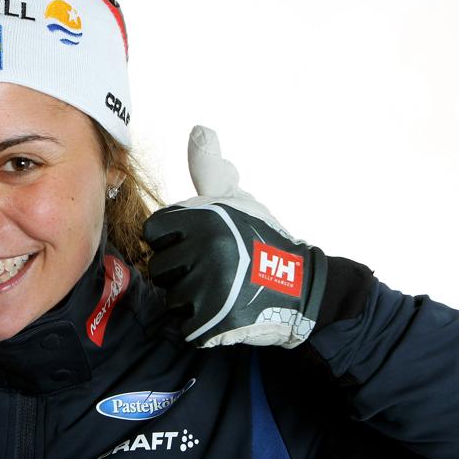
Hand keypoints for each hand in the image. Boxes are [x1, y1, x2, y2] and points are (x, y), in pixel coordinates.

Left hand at [143, 126, 326, 347]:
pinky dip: (202, 328)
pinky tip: (225, 314)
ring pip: (172, 300)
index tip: (199, 246)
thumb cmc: (262, 239)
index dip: (173, 241)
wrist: (304, 288)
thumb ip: (210, 169)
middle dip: (183, 273)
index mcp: (202, 219)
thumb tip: (200, 129)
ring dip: (193, 302)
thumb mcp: (236, 200)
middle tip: (218, 271)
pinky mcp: (216, 322)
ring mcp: (209, 288)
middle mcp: (204, 251)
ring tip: (224, 291)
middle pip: (161, 269)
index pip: (154, 233)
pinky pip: (186, 329)